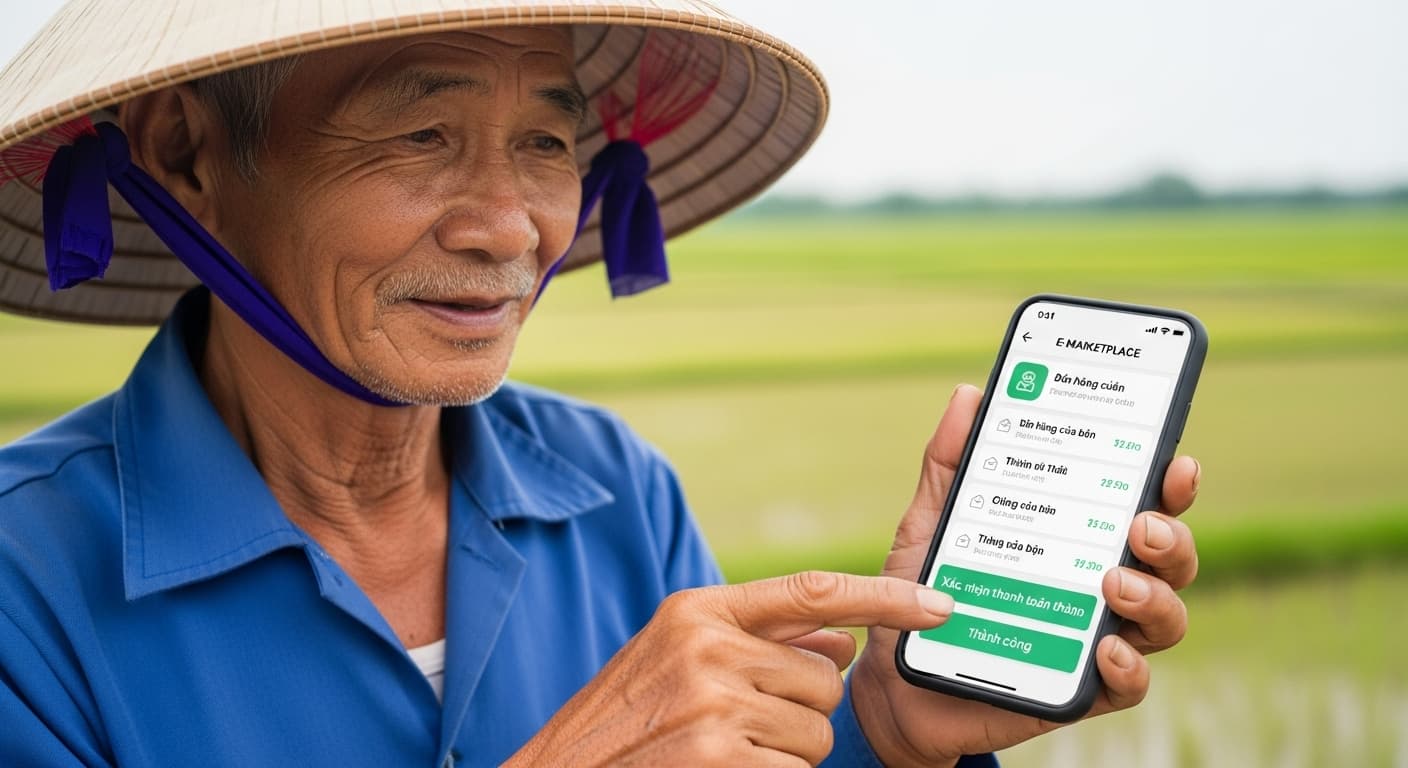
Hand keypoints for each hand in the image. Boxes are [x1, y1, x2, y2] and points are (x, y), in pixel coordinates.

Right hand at [506, 571, 955, 766]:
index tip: (939, 605)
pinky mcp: (721, 760)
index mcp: (697, 611)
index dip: (885, 597)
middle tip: (735, 726)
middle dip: (799, 709)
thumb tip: (845, 635)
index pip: (812, 590)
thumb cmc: (622, 725)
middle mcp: (707, 648)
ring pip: (816, 734)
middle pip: (823, 678)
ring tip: (721, 753)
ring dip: (785, 754)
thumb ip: (756, 637)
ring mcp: (713, 707)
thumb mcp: (674, 657)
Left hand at [850, 385, 1201, 766]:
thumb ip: (950, 462)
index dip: (1171, 483)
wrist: (893, 679)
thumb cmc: (923, 591)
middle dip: (1171, 537)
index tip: (1177, 462)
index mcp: (1076, 535)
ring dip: (1156, 597)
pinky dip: (1129, 667)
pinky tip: (1106, 648)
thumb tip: (970, 395)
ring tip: (1114, 583)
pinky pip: (1131, 683)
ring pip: (1166, 618)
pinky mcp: (1081, 691)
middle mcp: (1099, 583)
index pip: (1140, 502)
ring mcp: (1096, 637)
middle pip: (1169, 557)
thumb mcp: (931, 521)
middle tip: (1139, 525)